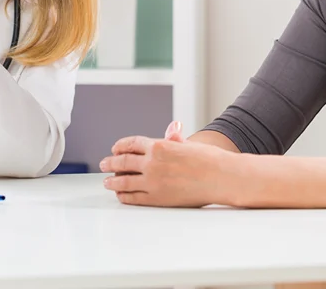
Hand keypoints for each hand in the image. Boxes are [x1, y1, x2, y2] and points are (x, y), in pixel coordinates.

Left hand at [99, 121, 237, 206]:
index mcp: (159, 145)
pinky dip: (124, 195)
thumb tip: (172, 129)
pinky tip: (120, 194)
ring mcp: (153, 181)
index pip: (131, 143)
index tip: (115, 149)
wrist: (222, 177)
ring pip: (124, 180)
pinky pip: (134, 197)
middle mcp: (153, 162)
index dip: (120, 146)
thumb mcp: (188, 144)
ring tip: (107, 181)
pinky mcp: (157, 198)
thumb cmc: (209, 159)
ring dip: (112, 180)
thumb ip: (174, 140)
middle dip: (111, 162)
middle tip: (104, 164)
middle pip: (123, 161)